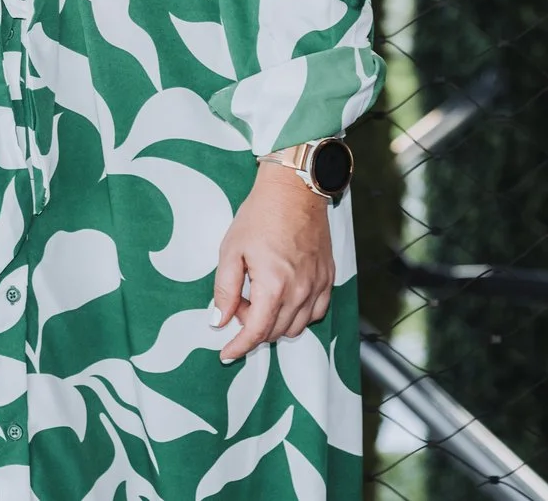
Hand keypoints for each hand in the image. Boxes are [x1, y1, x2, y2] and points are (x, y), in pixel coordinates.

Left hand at [213, 160, 335, 361]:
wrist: (294, 192)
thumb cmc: (258, 218)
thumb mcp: (230, 251)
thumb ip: (225, 290)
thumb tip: (218, 321)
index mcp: (274, 286)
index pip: (257, 332)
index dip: (239, 347)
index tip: (226, 355)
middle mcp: (301, 292)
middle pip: (276, 332)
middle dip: (252, 328)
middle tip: (237, 306)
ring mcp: (319, 287)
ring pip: (297, 327)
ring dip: (274, 324)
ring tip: (257, 298)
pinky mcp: (329, 280)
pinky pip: (316, 313)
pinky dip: (297, 316)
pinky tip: (282, 298)